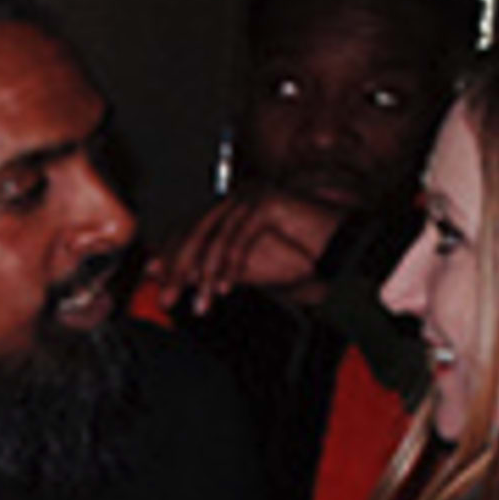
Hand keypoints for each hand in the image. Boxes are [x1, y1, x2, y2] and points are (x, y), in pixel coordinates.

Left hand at [148, 185, 347, 314]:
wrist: (341, 254)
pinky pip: (240, 236)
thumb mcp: (240, 270)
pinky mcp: (269, 201)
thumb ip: (205, 269)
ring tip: (202, 304)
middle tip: (167, 300)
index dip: (170, 262)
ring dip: (206, 276)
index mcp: (228, 210)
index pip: (188, 233)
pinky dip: (230, 265)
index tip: (158, 289)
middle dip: (178, 271)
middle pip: (195, 234)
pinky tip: (225, 288)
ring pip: (215, 237)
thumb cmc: (295, 260)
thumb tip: (162, 273)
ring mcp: (253, 196)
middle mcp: (237, 198)